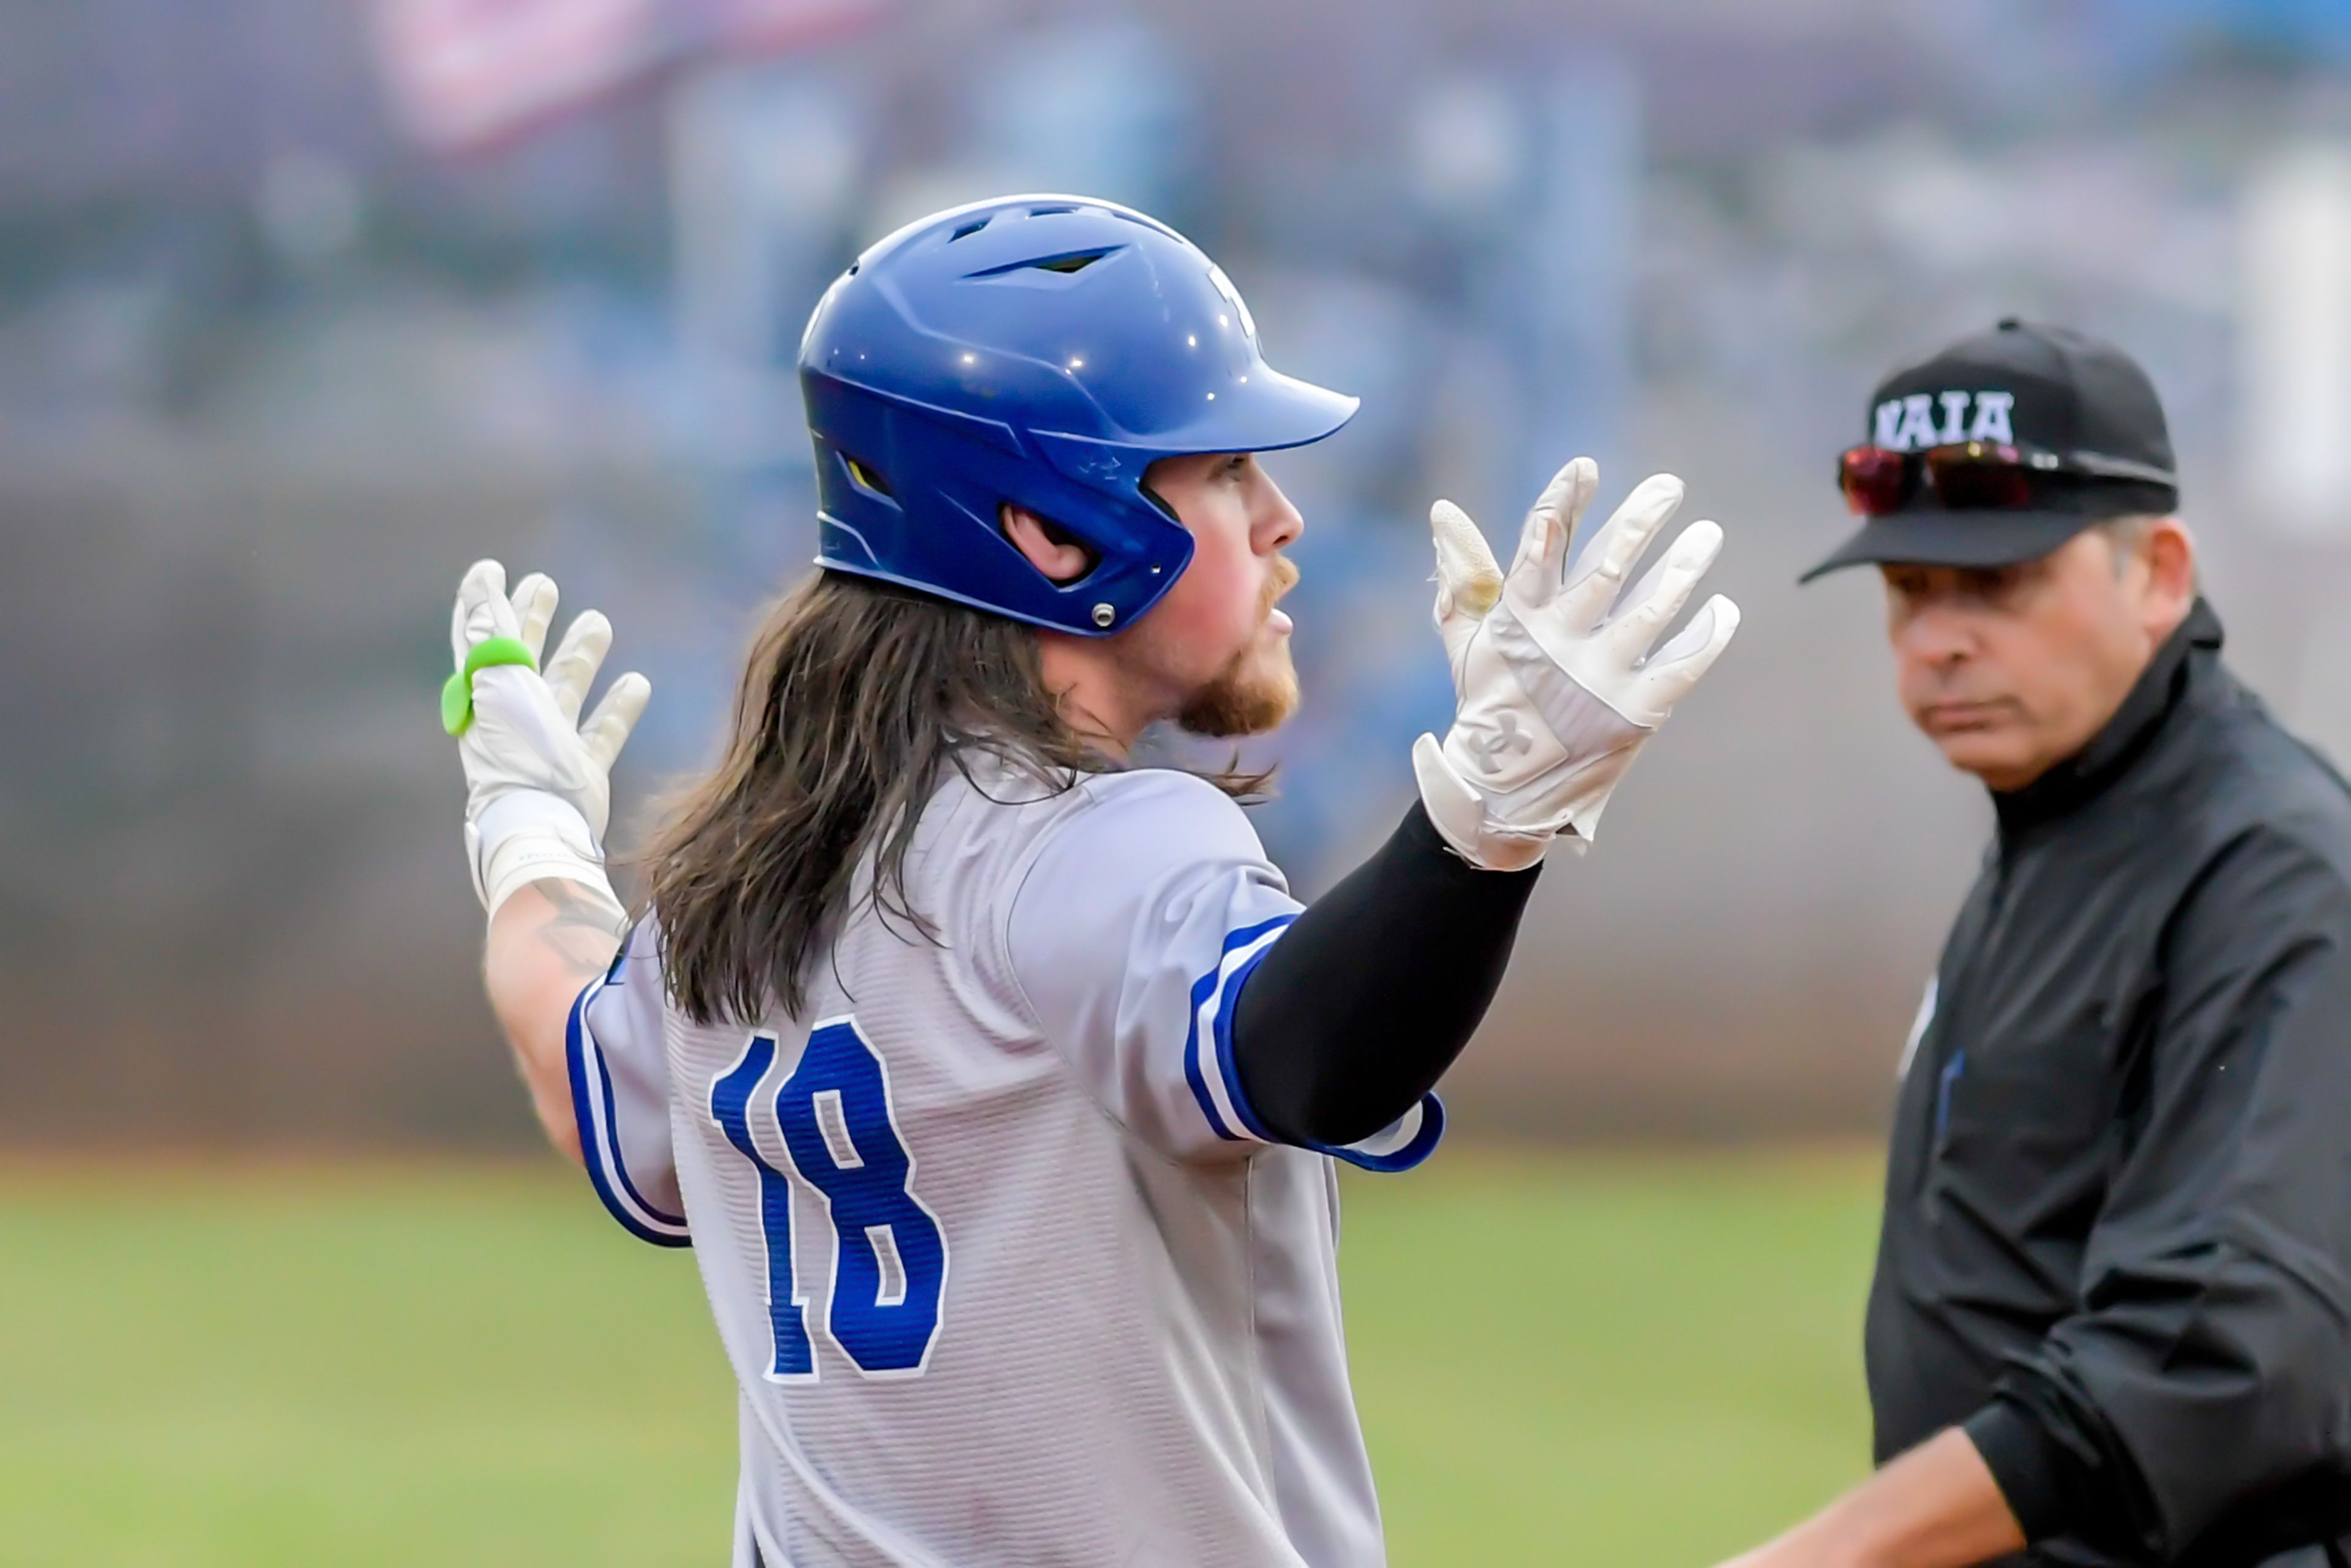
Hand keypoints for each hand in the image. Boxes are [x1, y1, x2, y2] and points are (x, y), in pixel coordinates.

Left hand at [448, 559, 649, 922]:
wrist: (541, 820)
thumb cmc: (514, 748)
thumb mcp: (497, 678)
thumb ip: (490, 628)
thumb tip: (481, 578)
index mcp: (486, 693)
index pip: (480, 639)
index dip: (483, 604)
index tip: (494, 569)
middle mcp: (514, 714)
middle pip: (523, 657)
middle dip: (533, 620)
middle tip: (546, 585)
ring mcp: (549, 741)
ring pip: (566, 687)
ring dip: (580, 654)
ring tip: (599, 622)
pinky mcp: (582, 767)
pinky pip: (602, 729)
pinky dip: (617, 706)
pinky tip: (637, 682)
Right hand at [1412, 458, 1738, 869]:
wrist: (1503, 795)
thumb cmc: (1488, 707)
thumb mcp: (1468, 641)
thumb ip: (1464, 574)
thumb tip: (1442, 509)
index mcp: (1517, 623)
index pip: (1540, 549)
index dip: (1562, 504)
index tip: (1585, 466)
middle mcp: (1560, 646)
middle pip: (1606, 570)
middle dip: (1638, 522)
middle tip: (1669, 485)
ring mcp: (1600, 681)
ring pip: (1653, 611)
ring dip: (1683, 568)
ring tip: (1707, 533)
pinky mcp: (1635, 714)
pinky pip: (1683, 665)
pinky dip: (1707, 634)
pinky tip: (1723, 607)